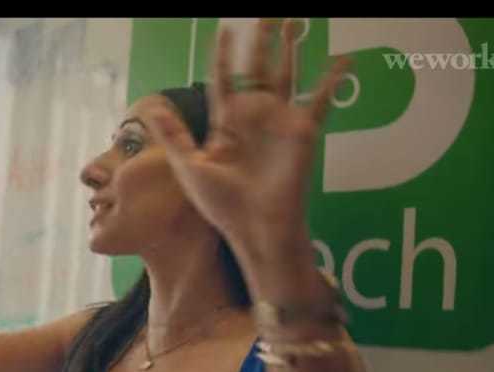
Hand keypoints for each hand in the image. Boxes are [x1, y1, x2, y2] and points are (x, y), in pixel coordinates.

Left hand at [143, 19, 350, 250]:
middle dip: (260, 40)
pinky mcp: (303, 132)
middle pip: (257, 68)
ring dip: (290, 48)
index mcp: (227, 123)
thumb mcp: (189, 166)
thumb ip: (172, 134)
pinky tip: (345, 59)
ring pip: (285, 74)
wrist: (254, 228)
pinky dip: (334, 79)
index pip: (225, 78)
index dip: (224, 53)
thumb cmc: (222, 205)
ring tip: (293, 21)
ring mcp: (280, 122)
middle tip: (265, 14)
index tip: (225, 27)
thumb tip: (148, 106)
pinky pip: (321, 99)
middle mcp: (255, 117)